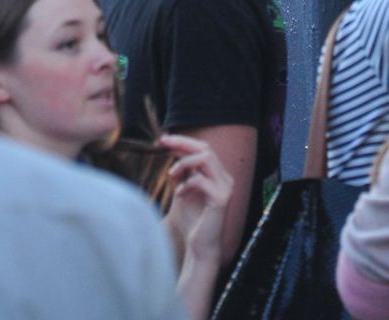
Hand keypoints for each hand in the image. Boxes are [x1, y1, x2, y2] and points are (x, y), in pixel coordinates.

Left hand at [162, 133, 233, 266]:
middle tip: (162, 142)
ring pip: (207, 158)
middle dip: (182, 143)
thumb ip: (184, 173)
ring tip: (171, 174)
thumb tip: (174, 151)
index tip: (163, 140)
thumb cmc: (192, 221)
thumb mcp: (185, 191)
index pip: (203, 148)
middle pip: (205, 148)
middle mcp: (225, 177)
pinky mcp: (221, 200)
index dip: (183, 142)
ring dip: (185, 161)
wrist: (200, 249)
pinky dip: (187, 184)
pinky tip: (178, 194)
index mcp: (218, 174)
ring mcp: (225, 188)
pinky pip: (202, 181)